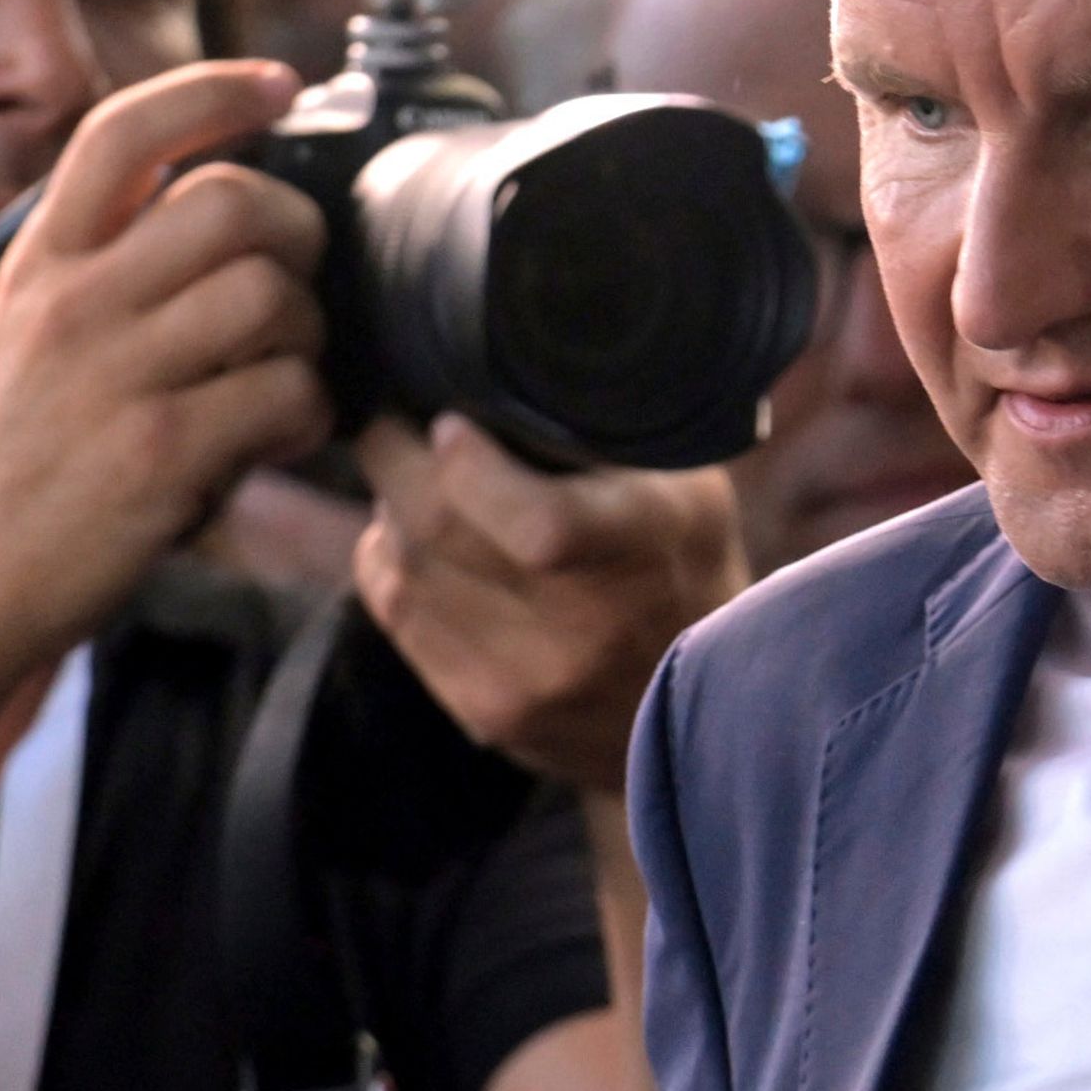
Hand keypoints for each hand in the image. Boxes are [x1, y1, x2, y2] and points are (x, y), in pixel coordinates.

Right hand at [0, 61, 329, 673]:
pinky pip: (284, 392)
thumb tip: (213, 211)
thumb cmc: (14, 463)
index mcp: (40, 262)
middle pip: (229, 201)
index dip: (212, 92)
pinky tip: (278, 436)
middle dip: (296, 233)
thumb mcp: (28, 335)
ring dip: (306, 333)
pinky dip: (306, 413)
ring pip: (270, 294)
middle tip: (297, 281)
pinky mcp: (159, 450)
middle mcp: (71, 302)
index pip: (122, 132)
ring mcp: (115, 374)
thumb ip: (102, 269)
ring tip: (284, 374)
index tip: (278, 84)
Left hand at [355, 415, 748, 794]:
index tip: (452, 421)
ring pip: (401, 566)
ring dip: (392, 510)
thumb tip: (500, 377)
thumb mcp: (687, 486)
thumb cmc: (686, 566)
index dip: (470, 463)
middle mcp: (584, 632)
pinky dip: (393, 562)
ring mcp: (528, 684)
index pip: (538, 524)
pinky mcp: (485, 714)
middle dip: (395, 457)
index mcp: (644, 552)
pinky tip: (419, 542)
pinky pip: (394, 613)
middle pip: (438, 529)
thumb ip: (608, 435)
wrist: (699, 708)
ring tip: (419, 482)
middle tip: (398, 422)